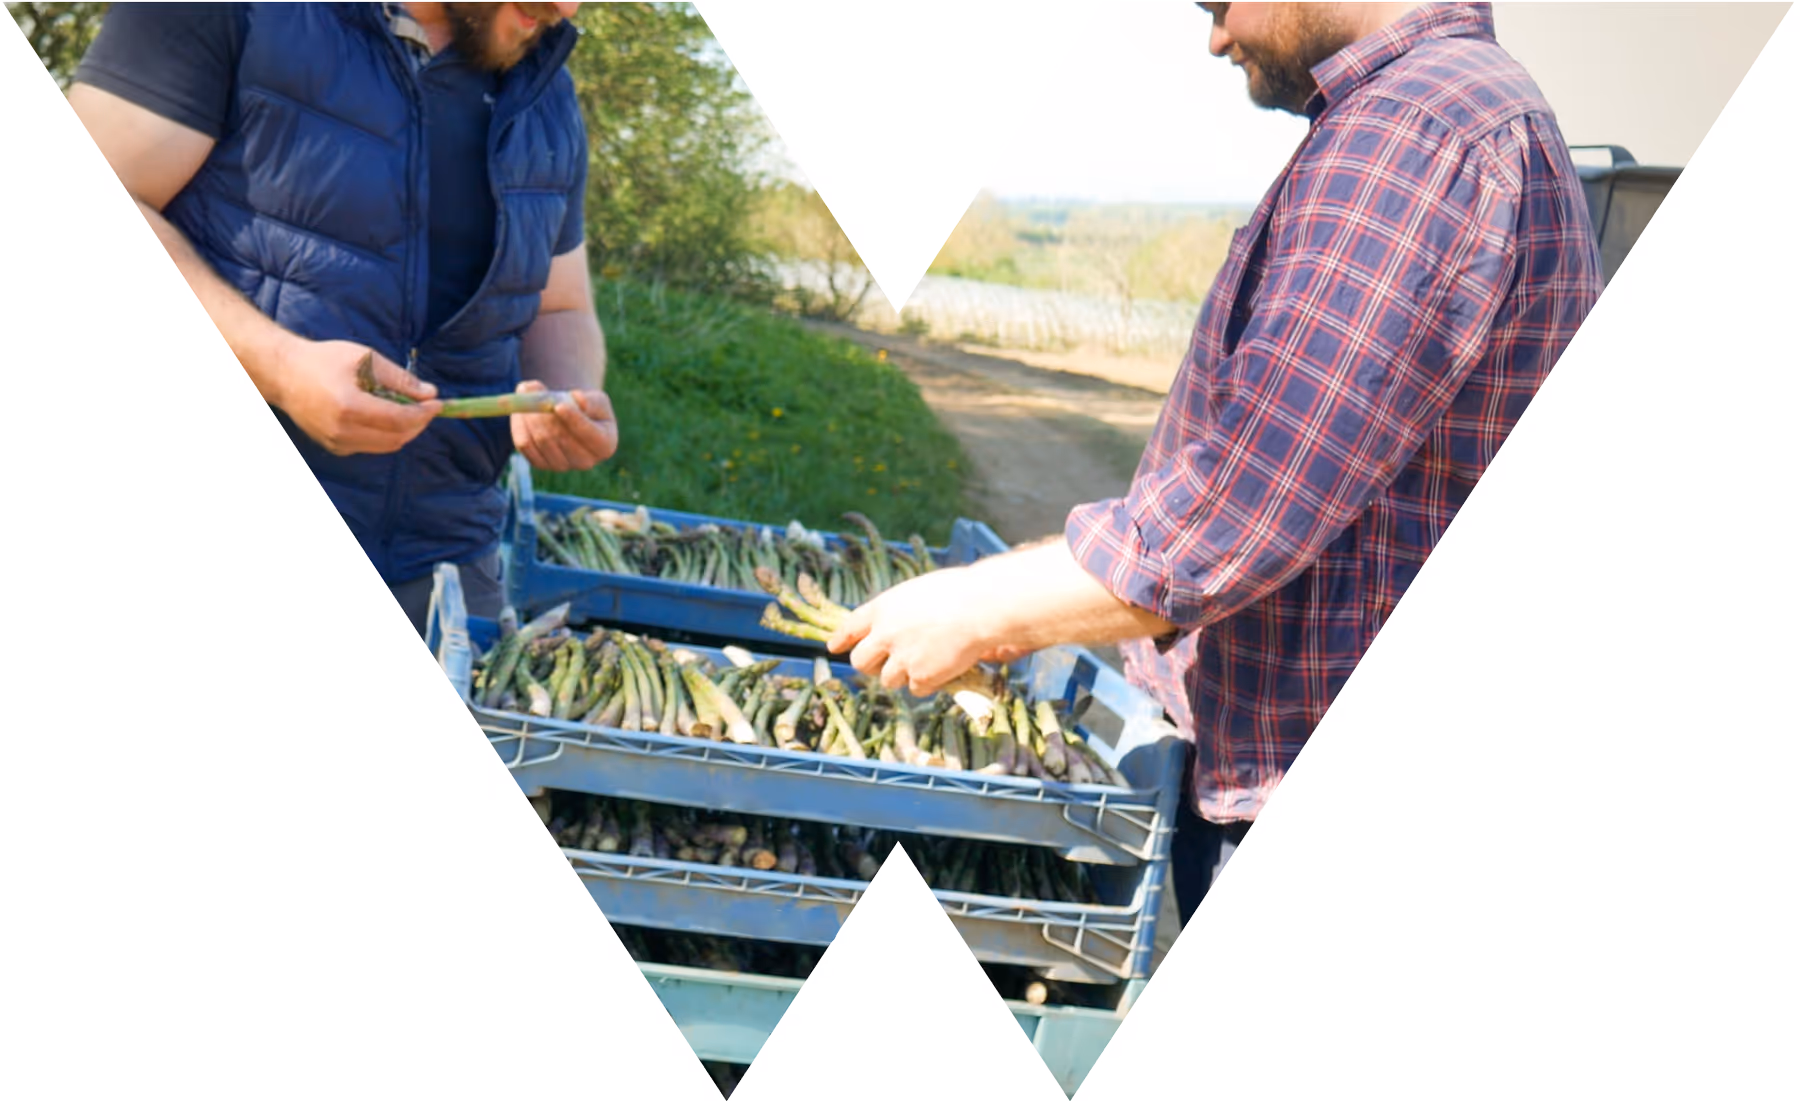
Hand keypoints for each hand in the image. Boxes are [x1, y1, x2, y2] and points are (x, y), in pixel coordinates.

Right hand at [274, 338, 440, 455]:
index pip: (399, 420)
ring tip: (407, 409)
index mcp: (349, 406)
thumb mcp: (364, 358)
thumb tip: (429, 393)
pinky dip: (385, 434)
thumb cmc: (324, 360)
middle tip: (426, 406)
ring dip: (404, 430)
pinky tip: (383, 415)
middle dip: (417, 424)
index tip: (437, 403)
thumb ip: (399, 378)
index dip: (423, 414)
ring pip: (386, 446)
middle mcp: (342, 431)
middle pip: (396, 438)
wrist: (284, 375)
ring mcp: (337, 443)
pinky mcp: (335, 447)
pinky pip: (370, 446)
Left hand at [512, 379, 618, 471]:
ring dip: (529, 414)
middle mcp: (586, 461)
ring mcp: (562, 466)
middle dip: (544, 413)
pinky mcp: (540, 464)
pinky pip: (524, 445)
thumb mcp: (597, 399)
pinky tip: (520, 410)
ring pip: (539, 439)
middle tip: (532, 391)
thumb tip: (576, 400)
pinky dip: (519, 425)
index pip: (589, 434)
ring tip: (526, 393)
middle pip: (560, 437)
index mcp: (605, 445)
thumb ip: (590, 400)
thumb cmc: (588, 407)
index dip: (573, 420)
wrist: (572, 418)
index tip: (559, 405)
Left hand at [827, 567, 1011, 694]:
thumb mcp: (917, 592)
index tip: (835, 647)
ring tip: (926, 662)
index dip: (842, 639)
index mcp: (882, 608)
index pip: (850, 627)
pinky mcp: (920, 677)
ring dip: (903, 676)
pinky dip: (927, 684)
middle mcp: (885, 634)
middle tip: (887, 665)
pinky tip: (942, 669)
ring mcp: (901, 658)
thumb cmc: (958, 592)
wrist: (980, 608)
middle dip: (871, 665)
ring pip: (887, 680)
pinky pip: (915, 689)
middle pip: (860, 661)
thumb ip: (899, 611)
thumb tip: (894, 625)